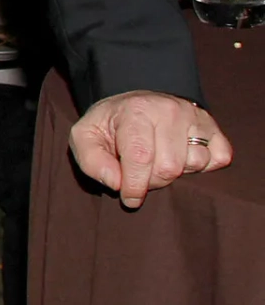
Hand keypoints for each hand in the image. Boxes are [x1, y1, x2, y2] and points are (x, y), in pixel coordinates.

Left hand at [70, 90, 233, 208]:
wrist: (136, 105)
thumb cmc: (110, 126)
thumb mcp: (85, 137)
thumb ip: (92, 161)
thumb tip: (117, 183)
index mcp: (137, 110)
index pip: (141, 156)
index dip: (135, 184)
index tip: (129, 198)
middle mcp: (170, 110)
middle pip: (169, 167)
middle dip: (152, 181)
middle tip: (140, 174)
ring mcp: (196, 118)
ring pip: (195, 163)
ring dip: (176, 173)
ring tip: (158, 161)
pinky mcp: (213, 129)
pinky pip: (218, 159)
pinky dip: (201, 166)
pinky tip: (181, 157)